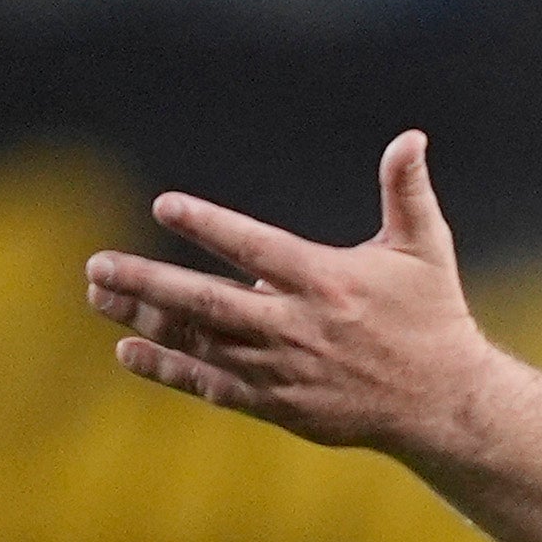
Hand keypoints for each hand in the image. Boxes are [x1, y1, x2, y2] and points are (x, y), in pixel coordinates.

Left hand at [85, 131, 501, 455]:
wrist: (444, 405)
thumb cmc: (433, 318)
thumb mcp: (427, 249)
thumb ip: (407, 190)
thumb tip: (411, 136)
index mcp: (326, 282)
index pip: (255, 248)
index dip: (209, 226)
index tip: (164, 206)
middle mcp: (296, 327)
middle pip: (207, 303)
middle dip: (148, 282)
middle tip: (97, 266)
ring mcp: (282, 370)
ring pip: (200, 342)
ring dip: (146, 319)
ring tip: (100, 296)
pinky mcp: (278, 404)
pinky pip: (211, 384)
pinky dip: (168, 368)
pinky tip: (129, 349)